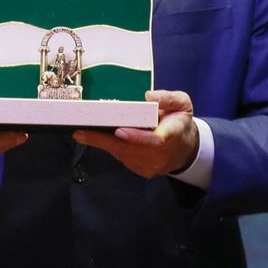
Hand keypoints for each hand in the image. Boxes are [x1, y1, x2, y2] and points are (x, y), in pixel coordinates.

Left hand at [73, 89, 197, 177]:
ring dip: (103, 144)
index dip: (136, 137)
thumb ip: (168, 97)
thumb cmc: (180, 122)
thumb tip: (149, 96)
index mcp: (173, 133)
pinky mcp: (143, 171)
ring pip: (124, 155)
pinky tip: (98, 138)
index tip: (119, 131)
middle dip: (105, 140)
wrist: (185, 148)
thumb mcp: (182, 103)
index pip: (155, 139)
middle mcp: (161, 153)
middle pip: (130, 149)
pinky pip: (124, 159)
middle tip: (81, 132)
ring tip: (82, 133)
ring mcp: (152, 165)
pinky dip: (111, 148)